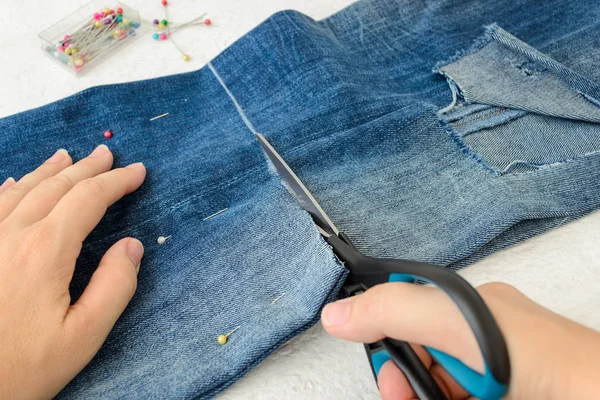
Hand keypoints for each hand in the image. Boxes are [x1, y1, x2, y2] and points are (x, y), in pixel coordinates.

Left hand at [0, 145, 145, 398]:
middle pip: (55, 187)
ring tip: (67, 157)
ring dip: (49, 171)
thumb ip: (114, 287)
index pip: (88, 200)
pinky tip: (14, 183)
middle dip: (86, 168)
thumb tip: (133, 246)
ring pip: (20, 190)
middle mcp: (10, 235)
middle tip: (107, 154)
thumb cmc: (20, 368)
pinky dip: (10, 188)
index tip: (137, 172)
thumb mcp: (83, 337)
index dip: (116, 182)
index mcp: (45, 251)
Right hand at [321, 281, 599, 399]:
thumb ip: (395, 312)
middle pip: (420, 364)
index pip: (408, 318)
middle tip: (417, 397)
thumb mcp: (459, 323)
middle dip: (408, 386)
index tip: (394, 379)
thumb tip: (337, 314)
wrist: (595, 397)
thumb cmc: (545, 360)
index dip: (391, 350)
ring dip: (424, 396)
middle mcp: (483, 345)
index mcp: (473, 311)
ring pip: (437, 390)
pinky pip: (454, 398)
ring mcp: (493, 381)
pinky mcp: (500, 399)